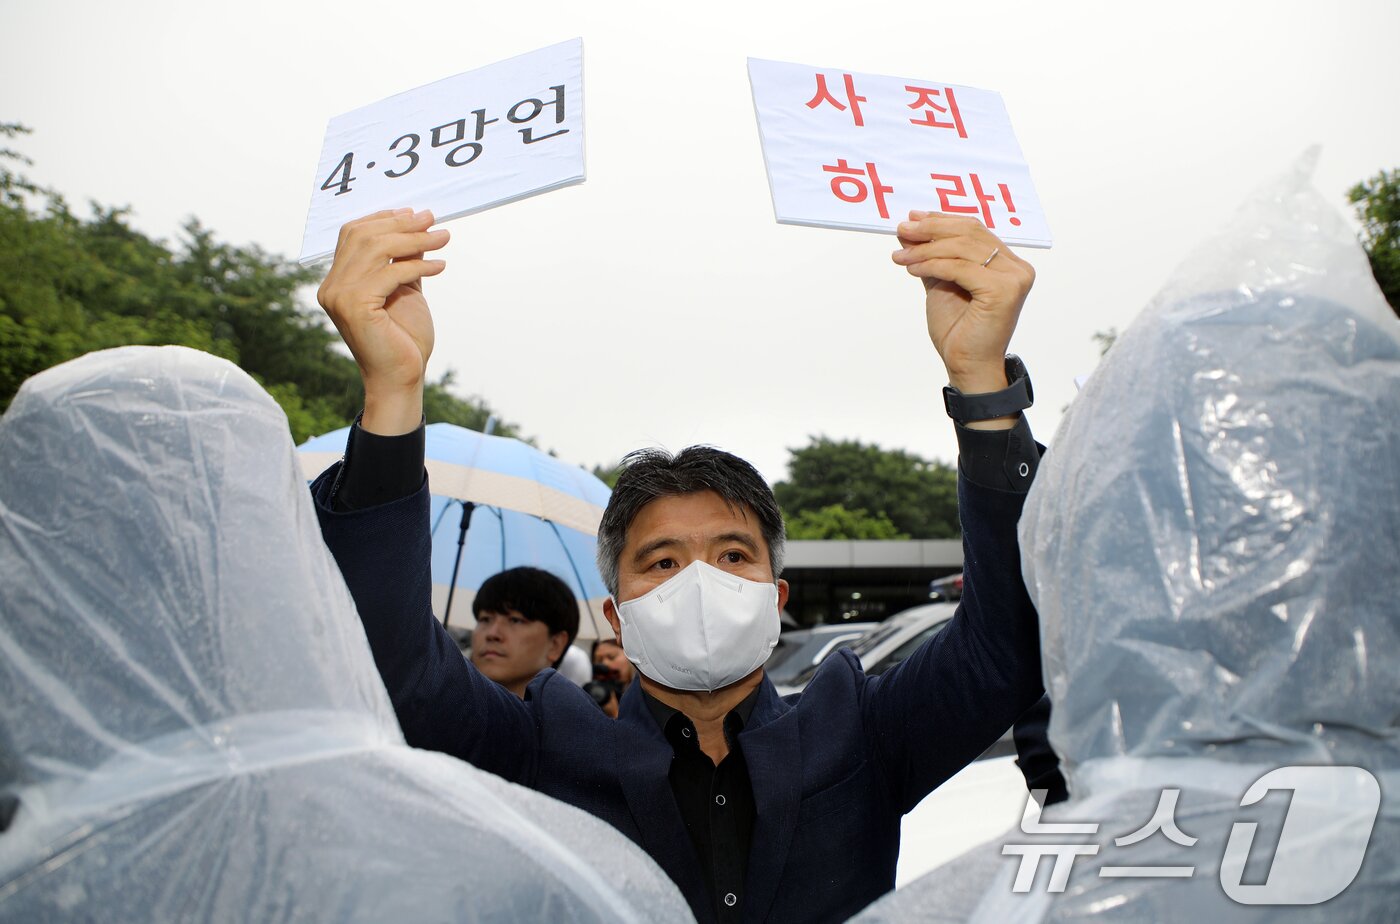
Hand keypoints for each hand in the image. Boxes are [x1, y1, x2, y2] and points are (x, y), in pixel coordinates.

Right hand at [316, 209, 449, 434]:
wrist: (401, 377)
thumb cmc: (403, 339)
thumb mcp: (405, 289)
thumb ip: (404, 260)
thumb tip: (416, 225)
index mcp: (337, 280)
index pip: (353, 234)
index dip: (384, 218)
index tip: (415, 213)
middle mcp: (331, 286)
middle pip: (364, 236)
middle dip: (402, 224)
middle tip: (433, 219)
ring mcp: (339, 295)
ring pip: (377, 249)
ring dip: (415, 240)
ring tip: (443, 237)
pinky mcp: (355, 306)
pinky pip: (392, 272)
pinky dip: (419, 265)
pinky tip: (440, 265)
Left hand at [892, 211, 1034, 399]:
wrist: (967, 365)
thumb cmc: (958, 330)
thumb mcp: (940, 283)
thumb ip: (932, 256)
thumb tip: (910, 229)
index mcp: (1007, 263)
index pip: (974, 229)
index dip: (942, 219)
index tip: (913, 218)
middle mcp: (1016, 267)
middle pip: (970, 233)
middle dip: (931, 229)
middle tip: (902, 229)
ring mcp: (1014, 278)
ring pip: (962, 248)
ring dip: (926, 248)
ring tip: (900, 255)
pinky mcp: (1004, 290)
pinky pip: (960, 268)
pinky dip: (932, 264)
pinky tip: (912, 268)